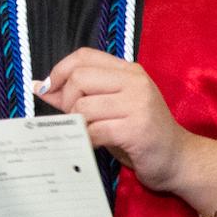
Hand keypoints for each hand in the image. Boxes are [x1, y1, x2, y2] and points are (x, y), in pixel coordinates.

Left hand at [33, 48, 193, 191]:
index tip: (47, 89)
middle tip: (74, 120)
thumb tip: (38, 86)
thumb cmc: (139, 134)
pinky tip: (92, 146)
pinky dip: (86, 140)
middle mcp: (134, 81)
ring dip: (77, 124)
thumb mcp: (109, 109)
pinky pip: (95, 130)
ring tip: (87, 134)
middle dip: (67, 101)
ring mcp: (138, 103)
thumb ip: (77, 96)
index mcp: (128, 71)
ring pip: (84, 105)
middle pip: (79, 78)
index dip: (59, 70)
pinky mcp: (137, 128)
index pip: (84, 56)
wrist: (178, 159)